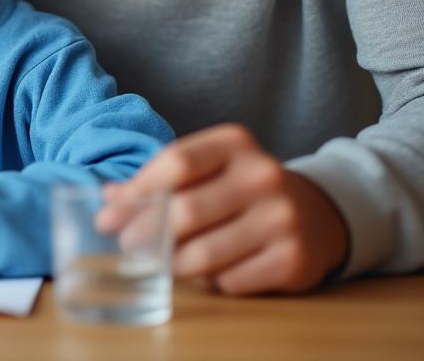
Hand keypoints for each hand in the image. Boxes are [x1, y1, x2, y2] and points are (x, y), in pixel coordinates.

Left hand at [100, 124, 349, 294]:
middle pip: (186, 210)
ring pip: (204, 253)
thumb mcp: (206, 170)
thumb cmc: (241, 189)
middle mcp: (263, 175)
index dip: (138, 192)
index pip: (176, 162)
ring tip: (155, 263)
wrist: (315, 214)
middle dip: (145, 233)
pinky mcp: (293, 260)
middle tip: (125, 246)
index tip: (109, 215)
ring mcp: (282, 218)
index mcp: (235, 143)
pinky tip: (206, 273)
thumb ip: (158, 180)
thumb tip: (108, 200)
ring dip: (170, 264)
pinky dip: (208, 281)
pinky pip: (229, 281)